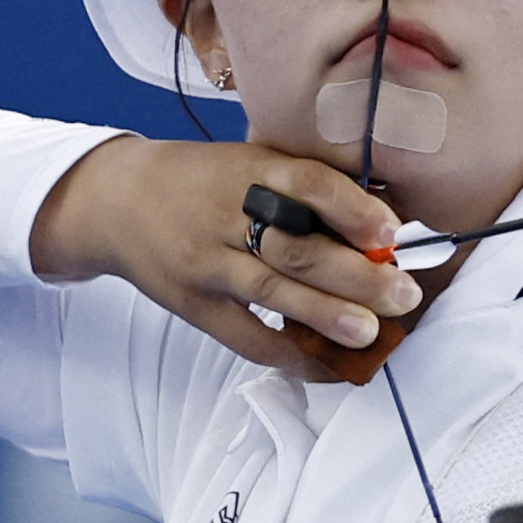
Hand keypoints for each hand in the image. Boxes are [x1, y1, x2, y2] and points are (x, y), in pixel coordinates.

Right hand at [30, 137, 420, 373]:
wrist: (118, 201)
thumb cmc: (203, 180)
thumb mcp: (249, 160)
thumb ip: (305, 184)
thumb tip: (386, 217)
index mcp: (248, 169)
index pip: (306, 183)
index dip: (352, 208)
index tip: (392, 231)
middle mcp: (226, 215)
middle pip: (297, 248)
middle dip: (357, 275)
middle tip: (404, 293)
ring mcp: (208, 265)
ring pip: (275, 293)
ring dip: (330, 316)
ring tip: (374, 331)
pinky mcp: (196, 305)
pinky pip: (248, 338)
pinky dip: (292, 354)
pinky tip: (329, 361)